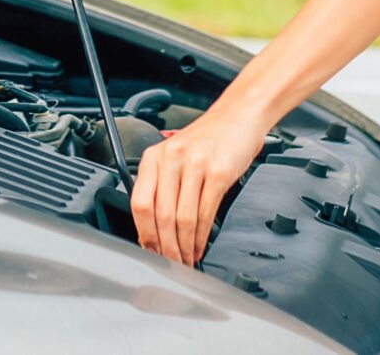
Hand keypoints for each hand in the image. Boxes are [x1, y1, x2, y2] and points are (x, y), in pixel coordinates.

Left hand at [130, 108, 269, 265]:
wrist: (239, 115)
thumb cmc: (208, 139)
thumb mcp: (175, 155)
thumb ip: (162, 185)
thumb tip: (153, 228)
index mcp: (154, 157)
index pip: (139, 203)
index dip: (144, 233)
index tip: (149, 250)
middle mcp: (172, 158)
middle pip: (161, 215)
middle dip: (165, 247)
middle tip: (170, 263)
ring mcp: (196, 165)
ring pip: (183, 218)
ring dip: (184, 246)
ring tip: (186, 259)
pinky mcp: (219, 172)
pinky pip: (206, 212)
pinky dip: (201, 236)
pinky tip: (200, 245)